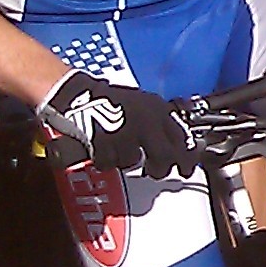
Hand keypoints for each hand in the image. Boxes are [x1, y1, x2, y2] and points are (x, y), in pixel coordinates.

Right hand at [39, 72, 192, 177]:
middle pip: (165, 157)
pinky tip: (103, 150)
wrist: (78, 95)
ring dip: (125, 160)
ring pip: (133, 161)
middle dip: (160, 169)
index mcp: (158, 110)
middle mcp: (145, 120)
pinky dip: (106, 161)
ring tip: (117, 148)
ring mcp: (124, 132)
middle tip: (155, 171)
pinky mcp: (103, 142)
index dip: (187, 158)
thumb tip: (180, 149)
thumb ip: (163, 125)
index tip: (186, 170)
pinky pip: (109, 163)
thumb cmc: (112, 101)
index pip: (183, 139)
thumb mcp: (145, 106)